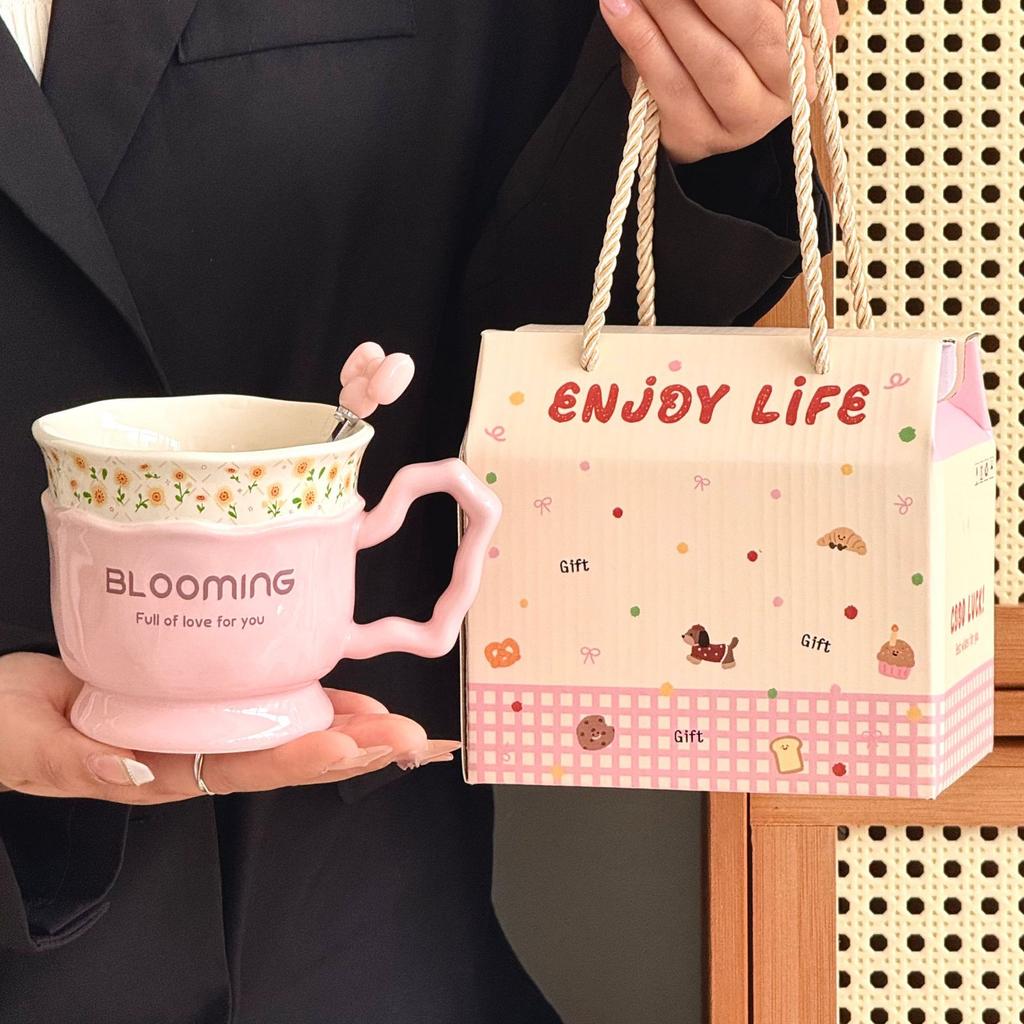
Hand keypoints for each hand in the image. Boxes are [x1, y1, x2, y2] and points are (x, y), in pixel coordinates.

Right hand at [0, 652, 458, 803]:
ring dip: (348, 729)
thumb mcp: (27, 747)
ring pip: (285, 733)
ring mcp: (201, 728)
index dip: (297, 759)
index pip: (241, 770)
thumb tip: (132, 768)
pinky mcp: (201, 698)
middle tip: (410, 741)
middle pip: (283, 758)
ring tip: (401, 726)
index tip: (350, 746)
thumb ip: (75, 764)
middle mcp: (192, 756)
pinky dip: (312, 699)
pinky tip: (352, 699)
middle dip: (351, 750)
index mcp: (157, 773)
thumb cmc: (8, 728)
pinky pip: (265, 703)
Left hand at [599, 0, 839, 163]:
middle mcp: (789, 84)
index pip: (787, 3)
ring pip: (711, 60)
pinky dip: (639, 39)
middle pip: (753, 28)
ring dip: (669, 10)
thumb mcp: (754, 4)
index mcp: (813, 37)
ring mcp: (744, 119)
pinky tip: (619, 6)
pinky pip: (668, 86)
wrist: (701, 103)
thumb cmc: (729, 34)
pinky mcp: (698, 138)